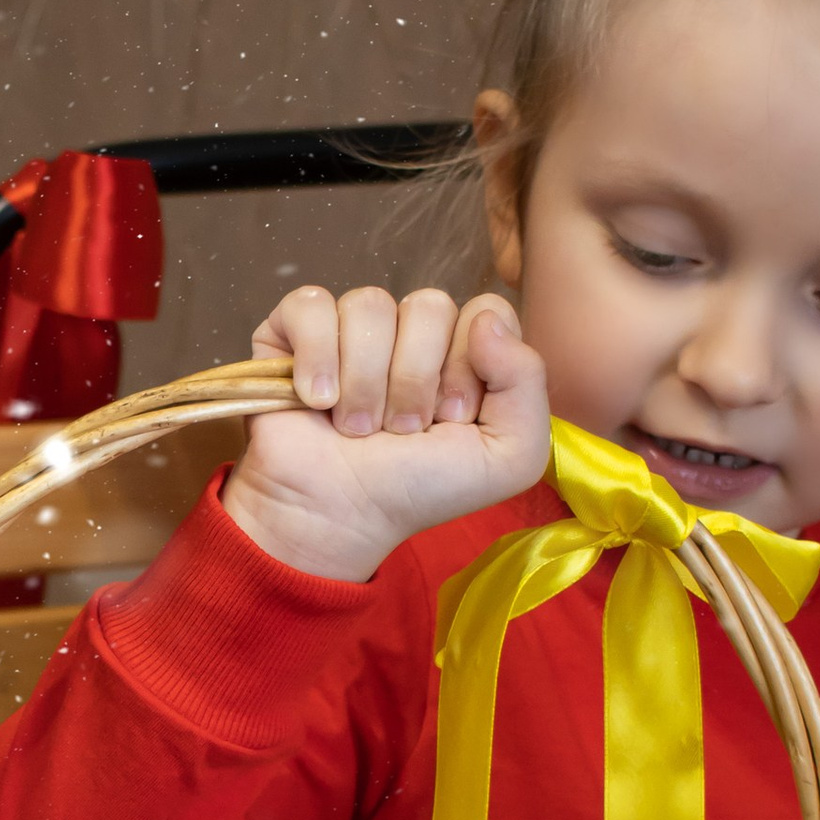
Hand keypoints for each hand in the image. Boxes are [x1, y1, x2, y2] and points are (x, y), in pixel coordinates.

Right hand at [224, 285, 552, 582]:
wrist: (340, 515)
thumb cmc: (421, 488)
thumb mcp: (510, 455)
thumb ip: (528, 382)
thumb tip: (487, 320)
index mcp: (464, 350)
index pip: (485, 310)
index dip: (469, 365)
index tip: (452, 418)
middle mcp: (409, 331)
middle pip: (428, 304)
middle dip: (415, 379)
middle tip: (401, 430)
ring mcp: (350, 326)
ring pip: (370, 305)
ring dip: (365, 383)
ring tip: (357, 429)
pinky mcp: (291, 331)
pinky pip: (310, 304)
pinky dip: (315, 357)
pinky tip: (316, 401)